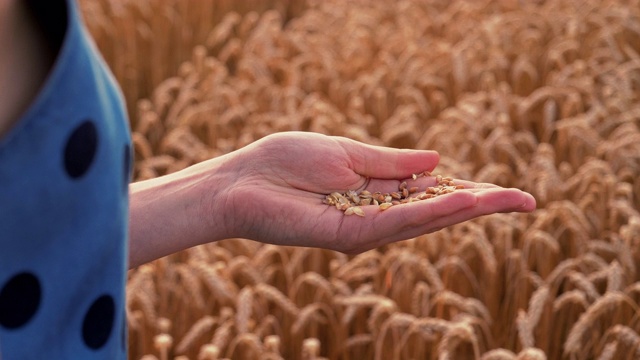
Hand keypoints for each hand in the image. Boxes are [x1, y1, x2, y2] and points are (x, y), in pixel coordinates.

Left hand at [215, 132, 535, 253]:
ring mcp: (364, 230)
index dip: (466, 192)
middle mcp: (375, 217)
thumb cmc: (286, 162)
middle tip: (525, 201)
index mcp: (376, 193)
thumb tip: (438, 162)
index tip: (503, 191)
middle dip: (480, 206)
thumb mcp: (347, 153)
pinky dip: (428, 213)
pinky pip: (395, 223)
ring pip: (423, 221)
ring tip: (506, 200)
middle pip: (436, 213)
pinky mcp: (348, 236)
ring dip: (465, 210)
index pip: (431, 194)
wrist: (242, 180)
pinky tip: (459, 203)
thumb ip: (392, 162)